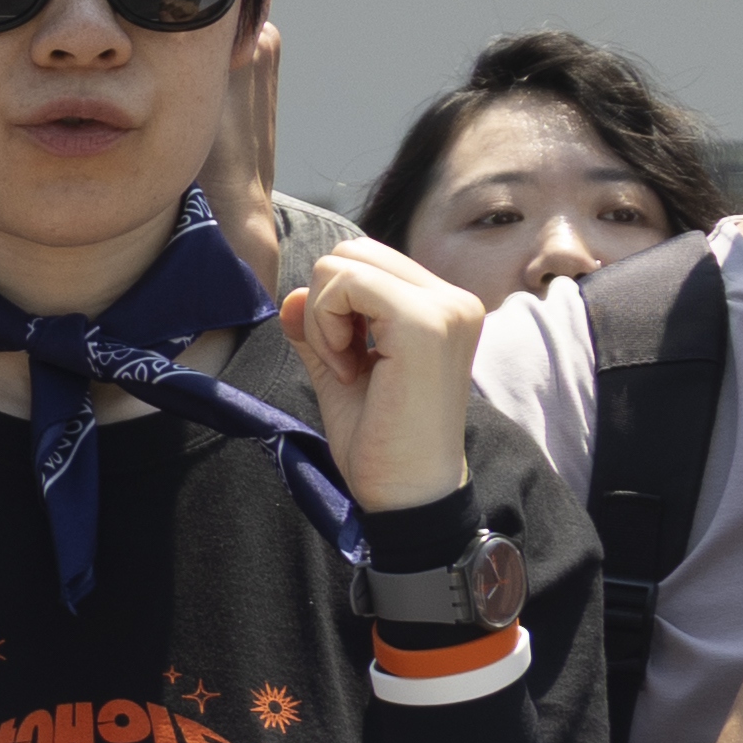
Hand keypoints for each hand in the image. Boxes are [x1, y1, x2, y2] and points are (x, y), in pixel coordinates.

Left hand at [281, 233, 491, 507]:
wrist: (407, 491)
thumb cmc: (380, 439)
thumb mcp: (339, 369)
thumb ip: (318, 327)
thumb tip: (289, 294)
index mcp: (442, 307)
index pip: (363, 262)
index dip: (332, 306)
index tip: (347, 360)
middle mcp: (454, 300)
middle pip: (350, 252)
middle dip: (324, 304)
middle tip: (343, 362)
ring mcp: (446, 307)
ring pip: (343, 262)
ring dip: (324, 316)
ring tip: (350, 367)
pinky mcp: (426, 322)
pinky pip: (344, 282)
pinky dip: (326, 324)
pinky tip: (349, 369)